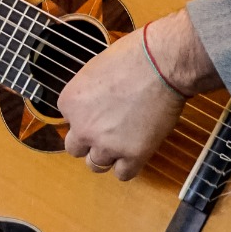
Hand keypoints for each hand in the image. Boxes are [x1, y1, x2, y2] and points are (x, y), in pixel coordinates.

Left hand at [58, 10, 219, 181]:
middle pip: (76, 149)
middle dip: (90, 142)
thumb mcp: (94, 70)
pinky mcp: (133, 155)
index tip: (101, 111)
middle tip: (108, 131)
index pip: (69, 122)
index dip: (86, 117)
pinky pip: (123, 174)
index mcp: (69, 103)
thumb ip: (87, 95)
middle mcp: (82, 127)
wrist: (162, 63)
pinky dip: (128, 166)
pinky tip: (137, 151)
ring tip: (123, 142)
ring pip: (96, 165)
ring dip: (107, 156)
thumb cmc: (132, 57)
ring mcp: (106, 144)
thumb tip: (92, 105)